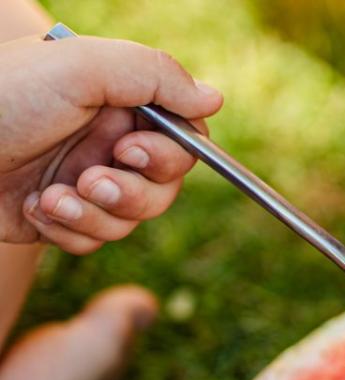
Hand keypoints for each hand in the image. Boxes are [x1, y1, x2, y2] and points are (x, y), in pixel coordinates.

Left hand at [0, 34, 222, 252]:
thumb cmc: (1, 99)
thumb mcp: (81, 67)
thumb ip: (155, 75)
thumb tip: (215, 98)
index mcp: (118, 104)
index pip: (182, 137)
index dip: (170, 154)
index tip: (132, 151)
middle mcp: (107, 143)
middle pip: (164, 187)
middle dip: (132, 192)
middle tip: (93, 181)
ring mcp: (85, 183)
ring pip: (131, 220)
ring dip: (94, 214)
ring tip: (51, 197)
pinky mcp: (62, 219)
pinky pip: (94, 240)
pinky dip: (67, 230)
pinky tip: (33, 207)